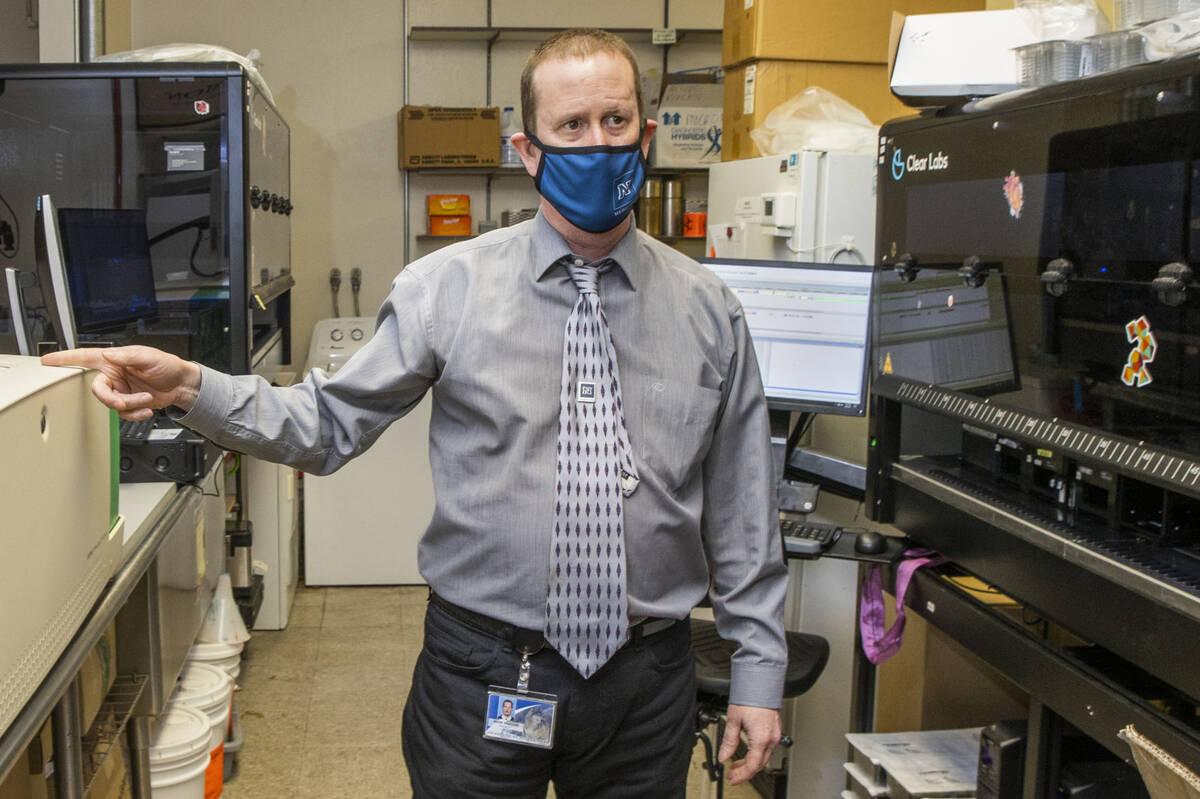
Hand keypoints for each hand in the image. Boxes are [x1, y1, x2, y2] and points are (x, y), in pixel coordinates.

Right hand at [40, 346, 202, 420]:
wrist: (182, 384)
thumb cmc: (167, 365)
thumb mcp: (149, 357)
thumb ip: (126, 356)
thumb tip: (108, 355)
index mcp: (113, 360)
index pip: (84, 357)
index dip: (64, 359)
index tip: (47, 361)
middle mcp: (113, 375)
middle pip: (98, 390)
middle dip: (111, 398)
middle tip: (124, 401)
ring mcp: (120, 390)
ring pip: (111, 404)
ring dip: (130, 405)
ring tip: (146, 398)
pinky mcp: (128, 403)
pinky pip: (122, 414)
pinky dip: (135, 414)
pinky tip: (146, 409)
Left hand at [719, 704, 781, 784]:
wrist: (762, 681)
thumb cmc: (750, 696)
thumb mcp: (733, 719)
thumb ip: (729, 740)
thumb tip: (723, 756)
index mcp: (761, 738)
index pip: (753, 766)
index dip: (742, 775)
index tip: (732, 779)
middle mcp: (772, 738)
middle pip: (759, 764)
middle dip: (745, 771)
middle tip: (732, 773)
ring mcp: (775, 734)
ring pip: (764, 756)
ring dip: (750, 762)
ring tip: (736, 763)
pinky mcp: (775, 729)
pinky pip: (767, 748)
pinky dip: (757, 753)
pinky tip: (747, 751)